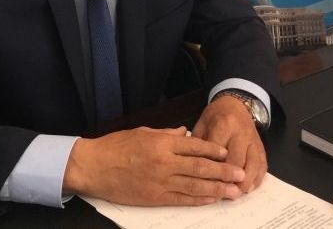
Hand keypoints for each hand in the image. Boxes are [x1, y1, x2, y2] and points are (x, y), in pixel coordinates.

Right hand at [62, 126, 244, 205]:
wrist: (92, 167)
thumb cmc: (114, 147)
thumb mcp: (141, 132)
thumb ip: (166, 134)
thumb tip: (184, 133)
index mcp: (161, 143)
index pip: (195, 146)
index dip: (213, 150)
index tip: (227, 153)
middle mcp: (164, 162)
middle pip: (200, 168)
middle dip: (223, 172)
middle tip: (240, 174)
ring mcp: (160, 181)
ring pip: (195, 186)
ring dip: (217, 188)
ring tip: (234, 191)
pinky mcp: (154, 197)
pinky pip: (181, 199)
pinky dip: (198, 199)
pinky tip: (211, 199)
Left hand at [192, 95, 266, 193]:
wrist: (235, 104)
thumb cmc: (214, 117)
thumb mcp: (201, 125)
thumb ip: (198, 145)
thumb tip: (194, 169)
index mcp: (223, 125)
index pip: (217, 152)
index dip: (211, 169)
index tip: (204, 183)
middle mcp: (241, 133)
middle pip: (237, 160)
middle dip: (229, 179)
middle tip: (221, 193)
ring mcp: (253, 140)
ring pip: (253, 165)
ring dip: (245, 182)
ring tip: (236, 193)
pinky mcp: (261, 147)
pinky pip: (262, 165)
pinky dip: (257, 179)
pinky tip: (248, 188)